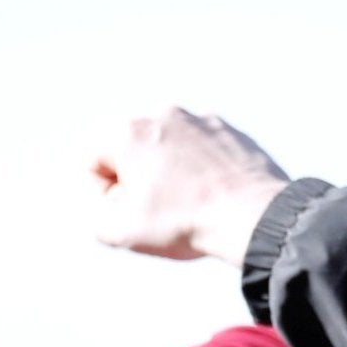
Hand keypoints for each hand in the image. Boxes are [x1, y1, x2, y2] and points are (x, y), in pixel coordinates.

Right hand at [90, 107, 288, 264]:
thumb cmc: (185, 223)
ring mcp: (198, 118)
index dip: (100, 194)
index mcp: (127, 131)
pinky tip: (210, 195)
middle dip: (133, 179)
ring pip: (165, 146)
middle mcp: (161, 113)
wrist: (254, 218)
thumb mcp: (120, 233)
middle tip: (154, 210)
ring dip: (166, 172)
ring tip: (185, 204)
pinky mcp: (227, 129)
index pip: (91, 160)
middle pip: (128, 149)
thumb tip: (104, 206)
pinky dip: (198, 168)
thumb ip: (95, 217)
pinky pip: (199, 148)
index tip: (125, 213)